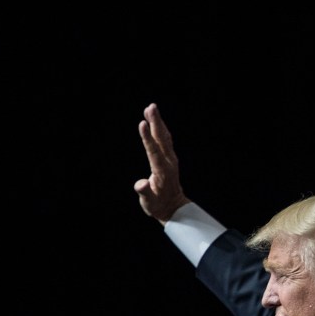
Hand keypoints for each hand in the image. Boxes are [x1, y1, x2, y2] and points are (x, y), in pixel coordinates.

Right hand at [134, 103, 190, 223]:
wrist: (173, 208)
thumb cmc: (158, 206)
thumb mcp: (149, 203)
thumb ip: (145, 193)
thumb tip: (141, 184)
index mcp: (162, 171)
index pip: (153, 151)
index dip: (147, 137)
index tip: (142, 123)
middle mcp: (169, 162)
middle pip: (162, 139)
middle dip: (156, 122)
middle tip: (151, 107)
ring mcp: (171, 159)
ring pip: (165, 137)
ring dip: (158, 122)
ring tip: (151, 108)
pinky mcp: (170, 158)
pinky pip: (165, 140)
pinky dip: (160, 128)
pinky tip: (154, 120)